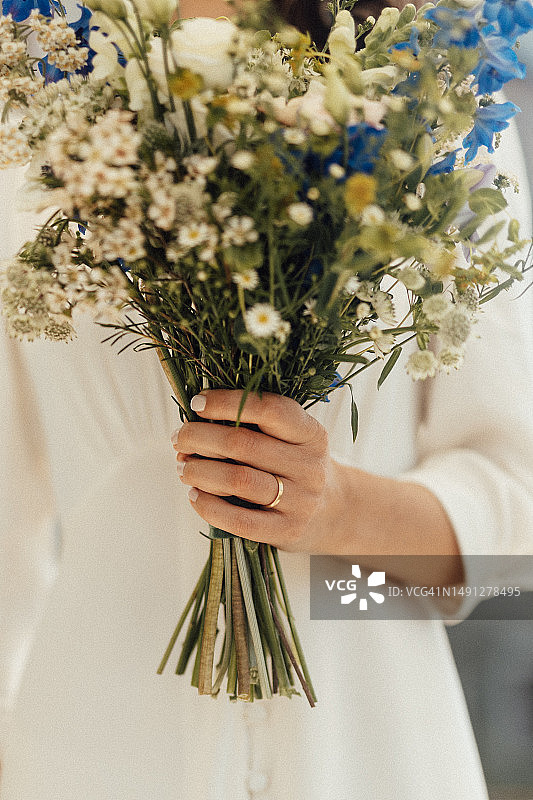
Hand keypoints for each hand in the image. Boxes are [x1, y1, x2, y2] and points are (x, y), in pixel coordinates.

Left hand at [171, 389, 334, 551]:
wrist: (336, 513)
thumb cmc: (298, 466)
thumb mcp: (293, 439)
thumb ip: (256, 426)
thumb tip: (194, 421)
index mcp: (311, 433)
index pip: (269, 409)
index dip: (227, 402)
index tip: (197, 404)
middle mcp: (309, 465)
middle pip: (243, 444)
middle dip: (199, 437)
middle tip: (178, 438)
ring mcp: (300, 501)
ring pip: (238, 480)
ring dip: (198, 470)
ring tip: (182, 467)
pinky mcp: (286, 531)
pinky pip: (239, 520)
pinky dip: (209, 506)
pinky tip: (194, 495)